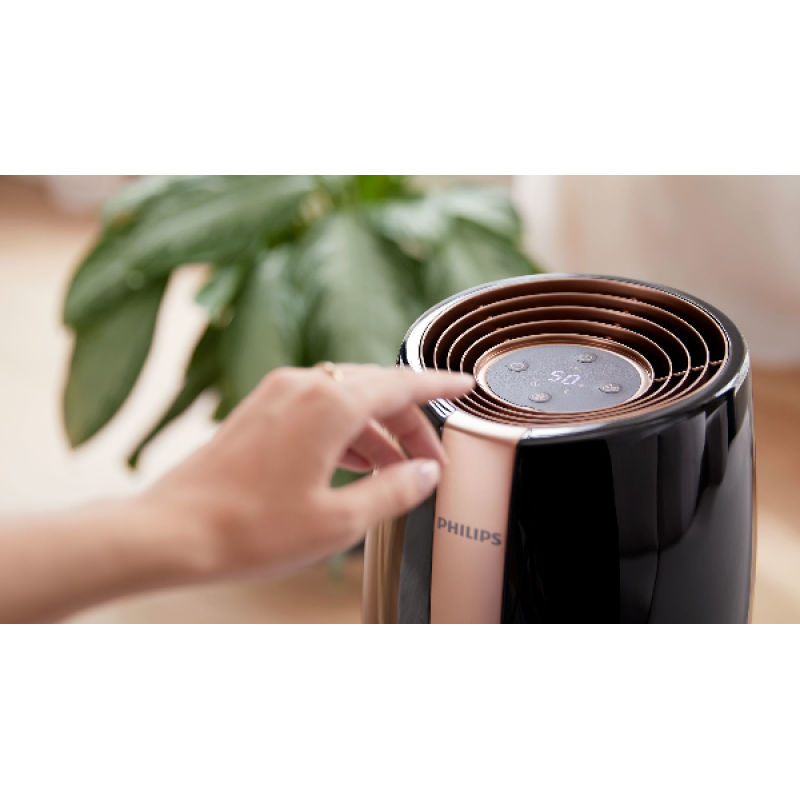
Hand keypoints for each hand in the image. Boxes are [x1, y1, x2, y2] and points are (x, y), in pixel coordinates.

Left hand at [142, 364, 474, 580]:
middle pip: (377, 390)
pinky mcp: (259, 409)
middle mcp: (304, 385)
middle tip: (430, 462)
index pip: (403, 384)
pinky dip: (344, 431)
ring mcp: (277, 394)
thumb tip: (426, 474)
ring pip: (346, 399)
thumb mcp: (339, 521)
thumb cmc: (250, 530)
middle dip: (409, 424)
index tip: (465, 386)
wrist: (173, 531)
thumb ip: (393, 491)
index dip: (440, 386)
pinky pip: (317, 407)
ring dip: (376, 431)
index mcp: (330, 404)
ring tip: (394, 472)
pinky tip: (352, 464)